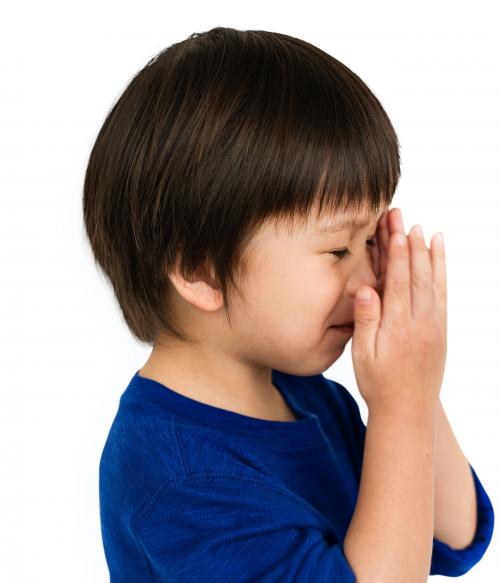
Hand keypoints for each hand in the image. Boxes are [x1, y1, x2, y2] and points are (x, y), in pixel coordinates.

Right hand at [352, 208, 447, 413]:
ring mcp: (434, 325)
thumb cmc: (379, 382)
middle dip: (411, 245)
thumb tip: (366, 290)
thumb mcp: (363, 355)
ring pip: (433, 282)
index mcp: (398, 326)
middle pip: (416, 275)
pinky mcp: (440, 329)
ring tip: (428, 232)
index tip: (395, 230)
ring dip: (430, 255)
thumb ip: (366, 321)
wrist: (408, 409)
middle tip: (406, 220)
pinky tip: (439, 260)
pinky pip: (443, 295)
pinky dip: (442, 274)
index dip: (396, 254)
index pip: (397, 281)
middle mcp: (420, 322)